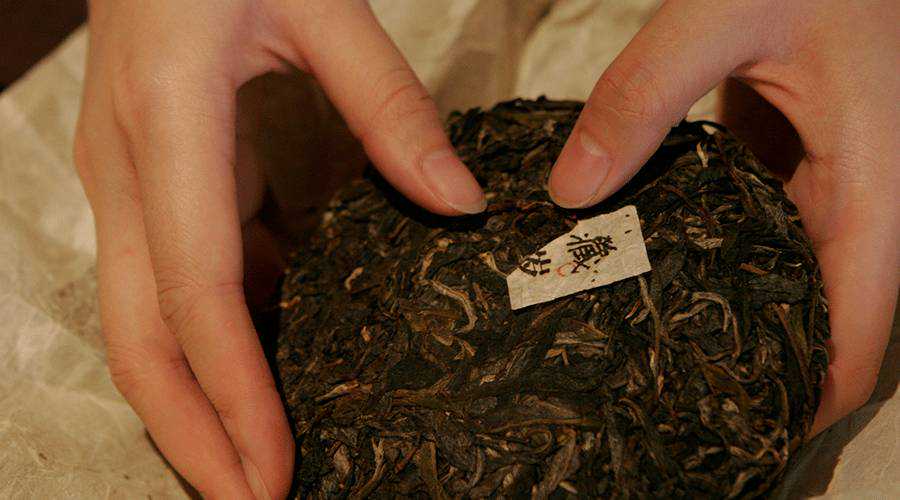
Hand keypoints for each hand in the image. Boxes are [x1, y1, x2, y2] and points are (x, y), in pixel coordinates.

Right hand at [73, 1, 484, 496]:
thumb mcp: (319, 5)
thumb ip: (388, 102)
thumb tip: (455, 197)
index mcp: (167, 127)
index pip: (197, 291)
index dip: (233, 392)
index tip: (273, 473)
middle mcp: (131, 171)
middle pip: (138, 335)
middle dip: (188, 433)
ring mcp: (133, 179)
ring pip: (144, 319)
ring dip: (198, 398)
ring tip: (261, 460)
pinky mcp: (155, 179)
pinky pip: (178, 278)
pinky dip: (221, 336)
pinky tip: (274, 363)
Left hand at [548, 0, 898, 434]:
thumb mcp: (725, 12)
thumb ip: (645, 93)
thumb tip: (571, 191)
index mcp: (870, 180)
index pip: (864, 324)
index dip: (820, 393)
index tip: (759, 432)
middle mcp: (855, 190)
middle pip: (821, 309)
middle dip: (765, 358)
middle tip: (675, 392)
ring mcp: (822, 172)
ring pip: (787, 266)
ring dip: (736, 303)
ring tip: (652, 338)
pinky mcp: (786, 150)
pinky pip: (758, 217)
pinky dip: (715, 242)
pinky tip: (652, 252)